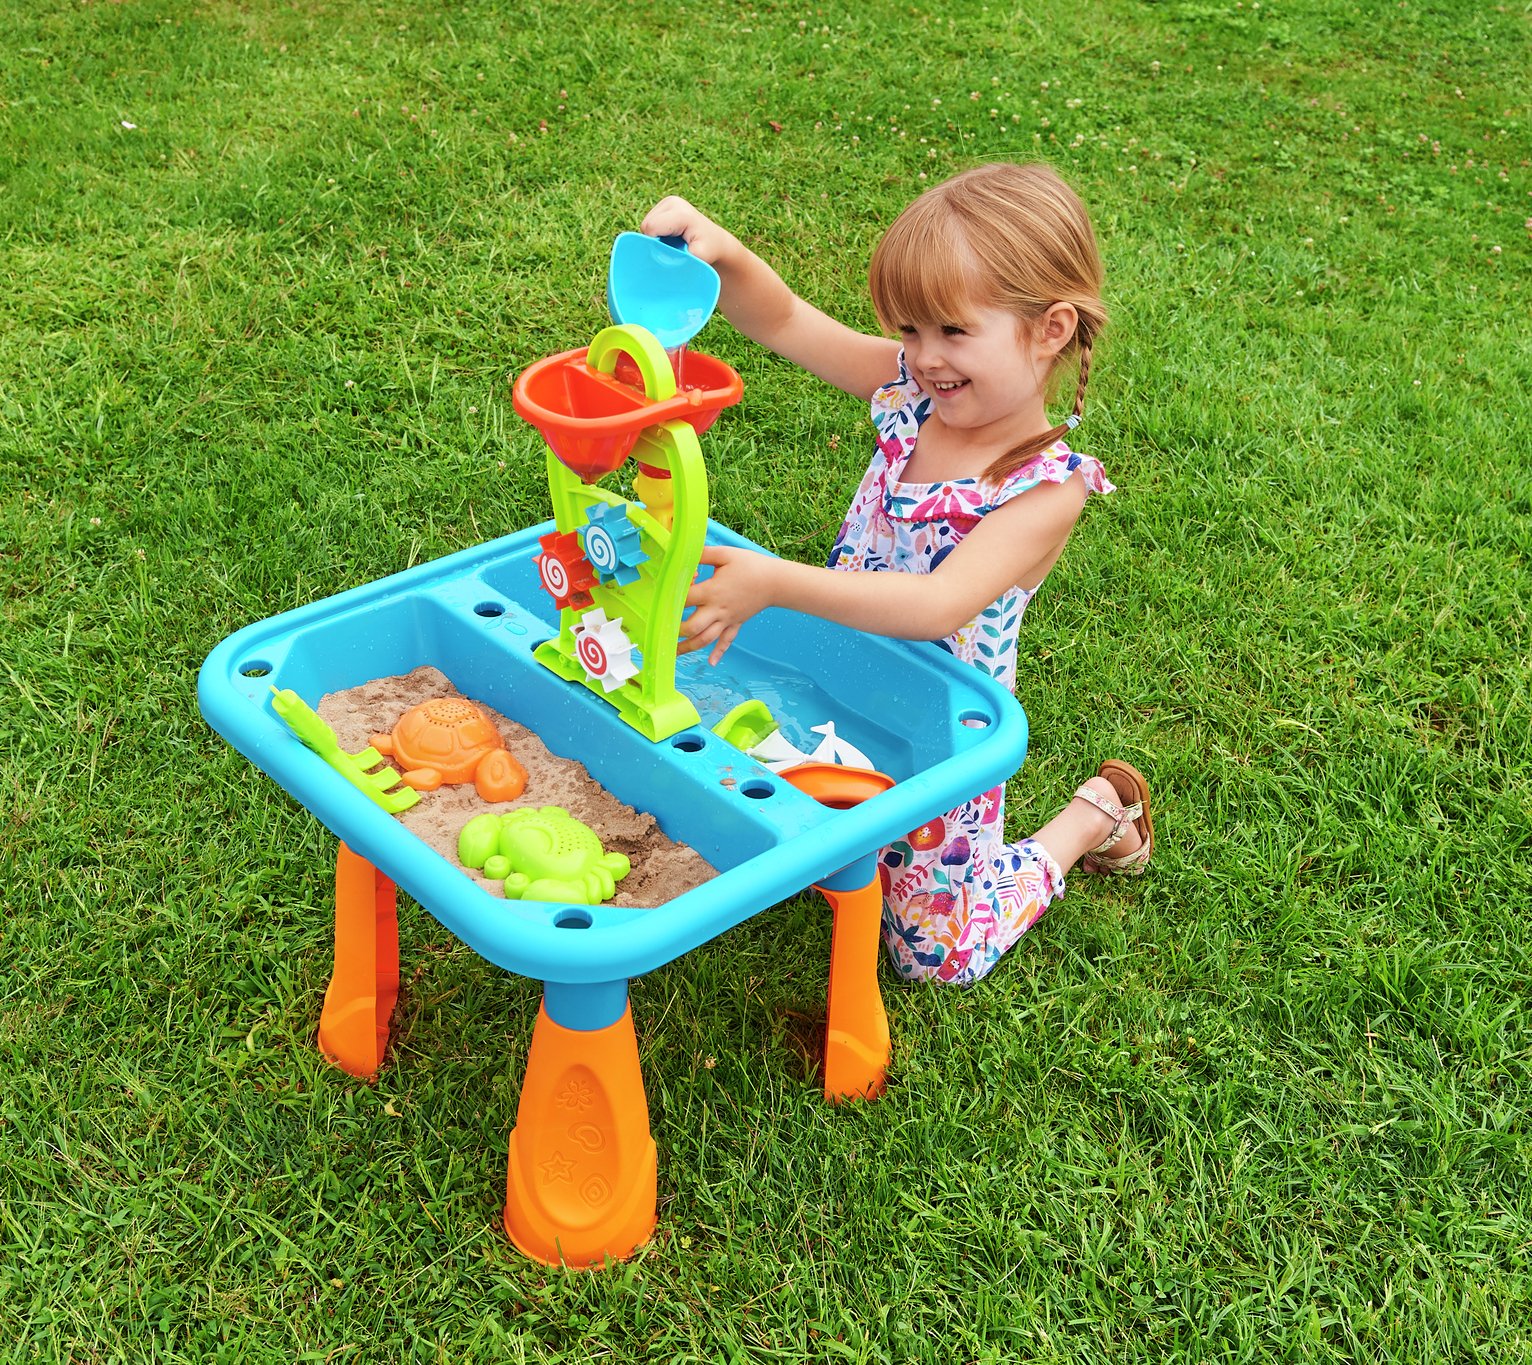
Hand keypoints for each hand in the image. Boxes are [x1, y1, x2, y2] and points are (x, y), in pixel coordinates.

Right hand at [641, 196, 734, 267]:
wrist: (715, 242)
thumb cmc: (708, 251)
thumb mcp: (698, 258)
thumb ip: (677, 258)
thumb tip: (659, 258)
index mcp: (680, 214)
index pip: (650, 227)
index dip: (655, 244)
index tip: (670, 252)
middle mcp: (672, 202)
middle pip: (646, 225)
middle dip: (656, 240)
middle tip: (673, 247)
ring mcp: (668, 201)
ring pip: (646, 224)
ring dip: (657, 237)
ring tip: (674, 241)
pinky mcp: (664, 205)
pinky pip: (649, 224)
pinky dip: (657, 234)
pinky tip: (672, 236)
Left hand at [679, 545, 778, 664]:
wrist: (776, 582)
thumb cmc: (751, 566)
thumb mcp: (726, 554)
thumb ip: (703, 553)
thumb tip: (684, 551)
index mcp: (712, 591)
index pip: (686, 599)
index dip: (675, 595)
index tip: (671, 589)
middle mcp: (717, 609)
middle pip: (693, 626)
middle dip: (677, 629)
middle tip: (664, 628)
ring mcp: (727, 620)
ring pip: (706, 639)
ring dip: (689, 647)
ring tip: (673, 653)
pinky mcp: (736, 624)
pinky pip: (727, 641)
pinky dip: (719, 652)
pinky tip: (711, 662)